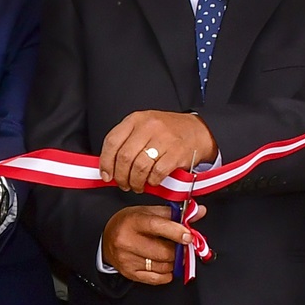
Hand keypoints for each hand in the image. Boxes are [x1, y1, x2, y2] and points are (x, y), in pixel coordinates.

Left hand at [99, 110, 215, 191]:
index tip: (106, 175)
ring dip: (135, 182)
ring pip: (139, 167)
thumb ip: (126, 142)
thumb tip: (108, 167)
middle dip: (121, 176)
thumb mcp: (144, 128)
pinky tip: (152, 181)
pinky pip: (157, 173)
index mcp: (136, 119)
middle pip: (124, 157)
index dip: (105, 162)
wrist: (198, 131)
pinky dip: (152, 182)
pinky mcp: (176, 152)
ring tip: (137, 185)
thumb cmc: (168, 132)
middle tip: (123, 183)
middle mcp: (148, 126)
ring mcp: (163, 139)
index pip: (112, 142)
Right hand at [102, 202, 197, 284]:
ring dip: (174, 261)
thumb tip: (197, 212)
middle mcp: (127, 242)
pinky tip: (165, 264)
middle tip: (183, 245)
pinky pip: (158, 279)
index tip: (189, 235)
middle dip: (179, 250)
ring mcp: (128, 260)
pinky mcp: (130, 274)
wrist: (106, 240)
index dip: (176, 232)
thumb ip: (173, 213)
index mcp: (132, 222)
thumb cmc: (129, 224)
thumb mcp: (147, 212)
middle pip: (163, 252)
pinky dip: (167, 272)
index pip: (157, 227)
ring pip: (163, 266)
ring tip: (172, 252)